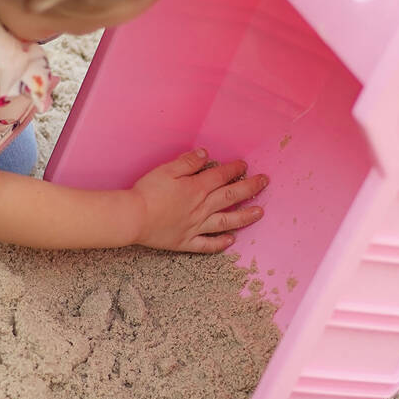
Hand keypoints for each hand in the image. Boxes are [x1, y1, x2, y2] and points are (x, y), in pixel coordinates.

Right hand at [129, 148, 266, 252]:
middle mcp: (201, 208)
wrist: (133, 217)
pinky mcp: (185, 242)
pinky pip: (207, 244)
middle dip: (250, 188)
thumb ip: (188, 162)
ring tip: (260, 212)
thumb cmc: (147, 192)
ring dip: (245, 216)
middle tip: (265, 183)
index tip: (245, 166)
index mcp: (197, 188)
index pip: (221, 176)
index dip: (235, 169)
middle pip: (230, 196)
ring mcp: (195, 226)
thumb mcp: (167, 170)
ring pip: (226, 221)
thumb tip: (206, 154)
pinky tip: (231, 240)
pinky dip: (220, 243)